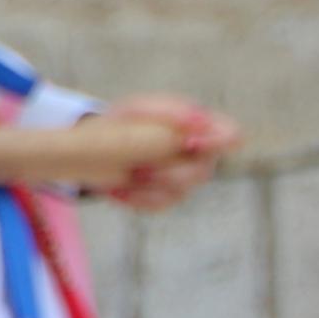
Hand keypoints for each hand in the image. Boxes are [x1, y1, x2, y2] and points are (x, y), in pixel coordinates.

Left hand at [100, 94, 234, 210]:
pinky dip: (135, 195)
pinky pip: (160, 203)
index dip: (216, 142)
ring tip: (128, 170)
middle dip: (167, 170)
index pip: (230, 135)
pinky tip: (121, 184)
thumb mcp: (137, 114)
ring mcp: (183, 176)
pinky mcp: (167, 196)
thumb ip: (172, 117)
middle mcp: (196, 151)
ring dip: (147, 182)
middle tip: (139, 164)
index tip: (188, 143)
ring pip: (180, 190)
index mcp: (194, 124)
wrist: (88, 150)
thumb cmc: (118, 124)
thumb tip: (201, 120)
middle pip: (203, 172)